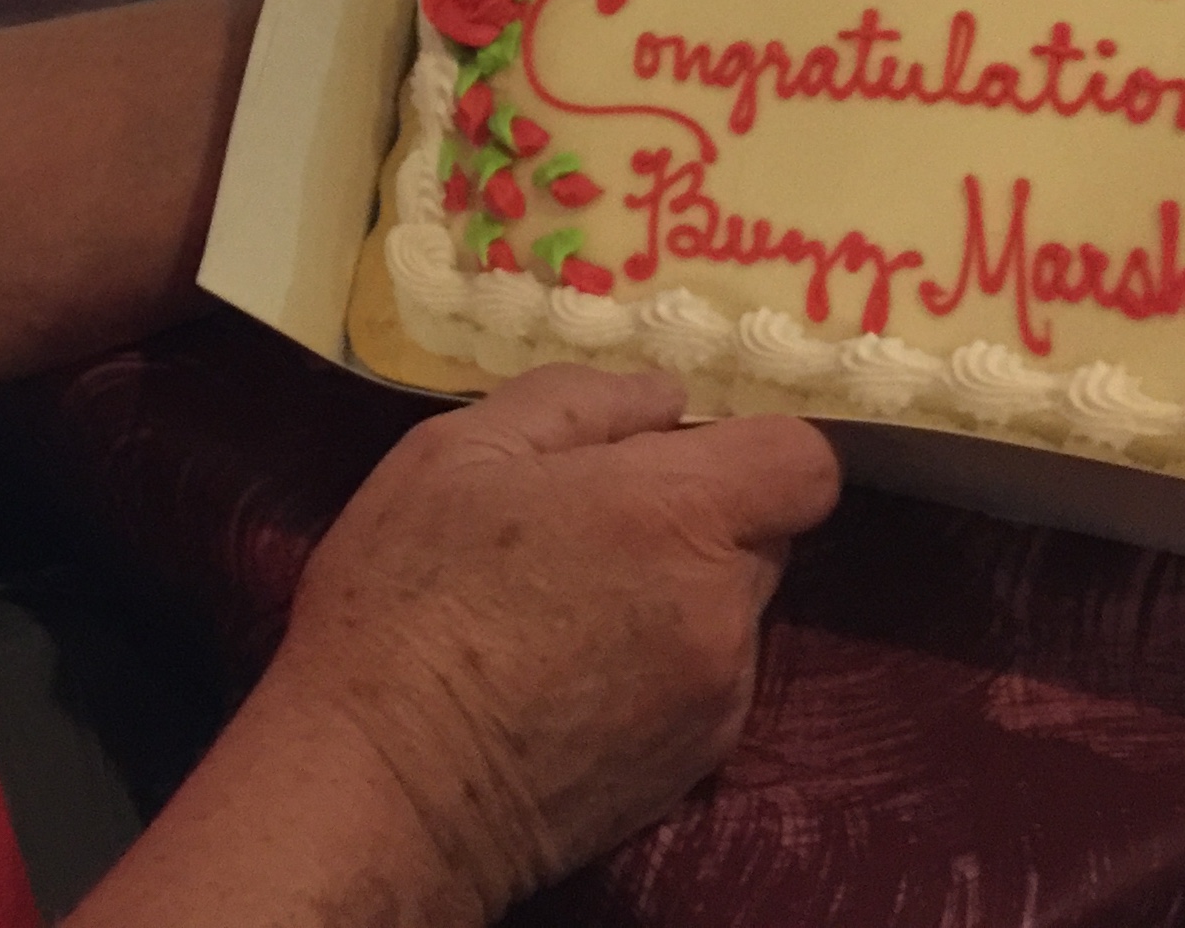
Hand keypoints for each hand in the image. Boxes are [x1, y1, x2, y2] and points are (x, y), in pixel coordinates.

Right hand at [259, 368, 836, 914]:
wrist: (383, 787)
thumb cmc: (406, 600)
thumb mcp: (456, 455)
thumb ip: (576, 404)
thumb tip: (664, 398)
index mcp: (674, 515)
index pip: (801, 463)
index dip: (748, 447)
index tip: (668, 459)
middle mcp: (721, 610)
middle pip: (763, 537)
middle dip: (694, 520)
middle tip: (581, 533)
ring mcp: (716, 700)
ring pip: (729, 614)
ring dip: (674, 597)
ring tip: (559, 616)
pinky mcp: (694, 770)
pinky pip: (705, 687)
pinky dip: (657, 670)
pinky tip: (565, 681)